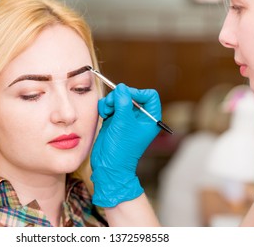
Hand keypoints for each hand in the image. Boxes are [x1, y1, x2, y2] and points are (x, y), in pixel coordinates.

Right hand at [91, 83, 161, 206]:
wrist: (108, 165)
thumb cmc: (121, 148)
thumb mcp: (124, 122)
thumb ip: (123, 102)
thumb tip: (122, 87)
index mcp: (150, 119)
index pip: (149, 95)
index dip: (137, 93)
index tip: (125, 97)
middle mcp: (139, 118)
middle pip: (131, 95)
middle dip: (119, 97)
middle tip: (111, 105)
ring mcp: (126, 119)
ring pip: (118, 99)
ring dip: (110, 102)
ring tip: (106, 112)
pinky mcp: (114, 121)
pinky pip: (110, 106)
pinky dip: (105, 107)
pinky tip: (103, 114)